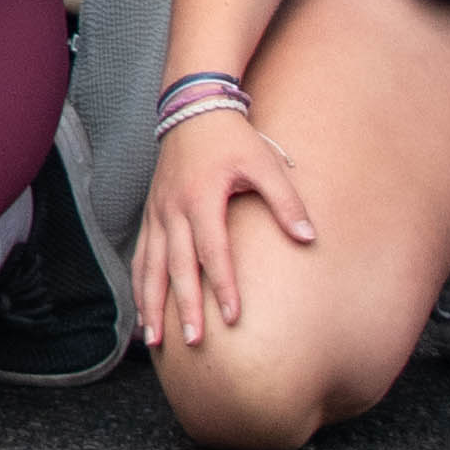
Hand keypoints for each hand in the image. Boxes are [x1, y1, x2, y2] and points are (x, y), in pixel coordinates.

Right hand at [132, 105, 313, 353]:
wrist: (192, 106)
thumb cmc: (233, 138)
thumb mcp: (265, 164)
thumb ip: (286, 202)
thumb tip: (309, 238)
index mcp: (202, 198)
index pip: (213, 251)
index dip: (223, 285)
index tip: (234, 318)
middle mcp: (173, 209)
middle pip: (176, 266)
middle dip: (183, 307)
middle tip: (193, 342)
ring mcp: (158, 212)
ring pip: (150, 266)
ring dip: (151, 303)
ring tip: (153, 340)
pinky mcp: (151, 213)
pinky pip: (141, 255)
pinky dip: (140, 285)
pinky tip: (143, 310)